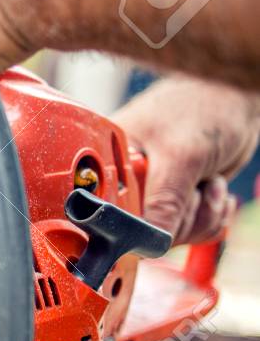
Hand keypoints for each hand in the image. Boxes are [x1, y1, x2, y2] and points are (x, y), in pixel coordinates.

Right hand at [112, 78, 258, 244]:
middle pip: (139, 231)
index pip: (104, 212)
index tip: (155, 222)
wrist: (236, 99)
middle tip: (194, 189)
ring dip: (200, 215)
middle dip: (179, 218)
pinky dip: (208, 218)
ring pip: (168, 235)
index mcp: (108, 163)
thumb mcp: (183, 155)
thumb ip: (164, 200)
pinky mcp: (173, 201)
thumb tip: (147, 241)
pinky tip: (212, 191)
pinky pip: (187, 231)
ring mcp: (150, 193)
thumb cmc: (204, 108)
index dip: (128, 226)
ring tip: (207, 182)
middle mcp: (124, 181)